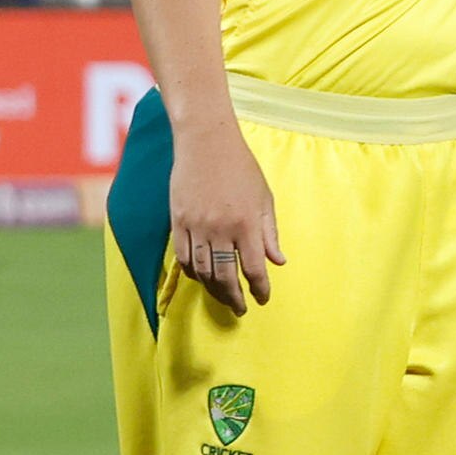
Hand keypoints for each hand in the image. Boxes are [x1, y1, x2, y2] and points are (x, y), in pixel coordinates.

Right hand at [165, 121, 280, 314]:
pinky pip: (183, 257)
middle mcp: (220, 229)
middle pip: (225, 276)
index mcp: (246, 224)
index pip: (254, 268)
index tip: (262, 300)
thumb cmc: (242, 170)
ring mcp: (195, 226)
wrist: (205, 145)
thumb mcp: (264, 199)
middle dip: (233, 297)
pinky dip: (193, 272)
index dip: (259, 288)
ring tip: (223, 298)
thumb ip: (269, 233)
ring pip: (202, 271)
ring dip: (213, 289)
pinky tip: (202, 279)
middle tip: (240, 310)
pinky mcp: (177, 222)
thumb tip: (278, 262)